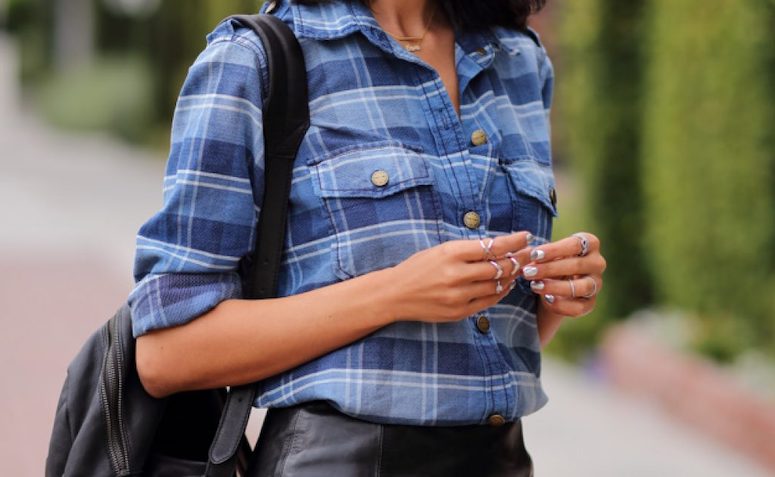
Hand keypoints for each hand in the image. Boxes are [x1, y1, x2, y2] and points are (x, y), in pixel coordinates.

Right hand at [387, 232, 532, 322]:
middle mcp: (456, 274)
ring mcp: (458, 295)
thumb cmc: (418, 267)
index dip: (514, 241)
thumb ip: (468, 250)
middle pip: (500, 267)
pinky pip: (489, 301)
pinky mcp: (458, 312)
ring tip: (519, 268)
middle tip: (530, 253)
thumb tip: (500, 246)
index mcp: (451, 253)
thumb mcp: (441, 250)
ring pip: (497, 285)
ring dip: (512, 276)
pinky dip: (500, 292)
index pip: (492, 246)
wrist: (395, 294)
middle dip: (519, 259)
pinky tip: (505, 284)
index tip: (526, 236)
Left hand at [521, 232, 605, 317]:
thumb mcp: (545, 255)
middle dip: (549, 269)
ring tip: (535, 286)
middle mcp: (597, 263)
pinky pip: (579, 307)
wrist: (553, 286)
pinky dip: (562, 305)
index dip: (554, 250)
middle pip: (577, 265)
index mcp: (589, 244)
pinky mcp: (590, 303)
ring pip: (582, 287)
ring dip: (556, 287)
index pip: (575, 244)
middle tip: (528, 272)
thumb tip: (526, 257)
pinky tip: (546, 299)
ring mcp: (596, 284)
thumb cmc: (550, 262)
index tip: (534, 255)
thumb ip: (539, 255)